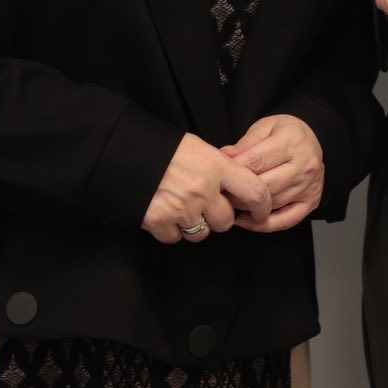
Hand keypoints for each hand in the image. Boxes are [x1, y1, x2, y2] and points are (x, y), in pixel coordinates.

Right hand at [141, 133, 272, 244]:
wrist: (125, 153)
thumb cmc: (164, 148)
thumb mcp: (199, 148)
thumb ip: (221, 167)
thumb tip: (240, 185)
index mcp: (216, 166)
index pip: (255, 191)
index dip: (263, 206)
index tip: (262, 212)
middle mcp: (203, 189)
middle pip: (225, 221)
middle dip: (217, 217)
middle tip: (204, 203)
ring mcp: (181, 207)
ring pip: (201, 233)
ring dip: (195, 225)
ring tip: (182, 206)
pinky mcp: (160, 221)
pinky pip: (175, 238)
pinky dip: (171, 229)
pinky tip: (165, 211)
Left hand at [222, 114, 324, 232]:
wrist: (313, 140)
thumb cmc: (288, 132)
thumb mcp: (266, 127)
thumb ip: (245, 143)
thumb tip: (224, 157)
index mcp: (292, 142)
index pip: (257, 161)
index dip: (235, 170)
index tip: (218, 174)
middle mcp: (304, 165)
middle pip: (265, 186)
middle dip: (239, 191)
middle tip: (220, 193)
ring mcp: (309, 186)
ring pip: (272, 203)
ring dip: (248, 207)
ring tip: (230, 204)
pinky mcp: (311, 202)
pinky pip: (286, 220)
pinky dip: (265, 225)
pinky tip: (248, 220)